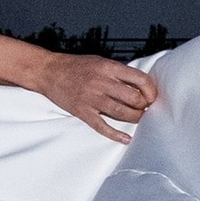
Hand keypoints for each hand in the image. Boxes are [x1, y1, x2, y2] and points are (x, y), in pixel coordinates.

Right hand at [41, 51, 160, 139]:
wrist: (48, 71)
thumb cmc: (75, 66)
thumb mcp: (100, 61)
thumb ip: (118, 72)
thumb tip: (140, 84)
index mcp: (108, 67)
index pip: (140, 79)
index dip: (150, 90)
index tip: (151, 96)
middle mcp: (101, 82)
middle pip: (134, 98)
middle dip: (144, 106)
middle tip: (144, 108)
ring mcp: (91, 98)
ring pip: (122, 113)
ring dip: (135, 118)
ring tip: (138, 118)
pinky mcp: (82, 111)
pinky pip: (102, 126)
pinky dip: (115, 134)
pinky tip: (125, 139)